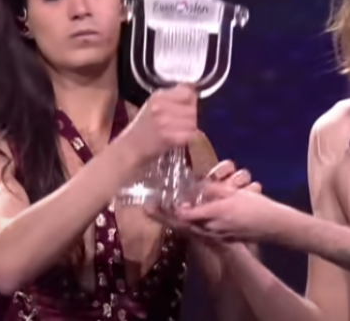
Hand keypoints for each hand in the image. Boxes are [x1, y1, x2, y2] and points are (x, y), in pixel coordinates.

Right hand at [123, 84, 197, 162]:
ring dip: (191, 128)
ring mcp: (165, 122)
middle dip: (192, 116)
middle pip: (192, 109)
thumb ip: (173, 96)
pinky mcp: (169, 137)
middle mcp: (161, 107)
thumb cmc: (143, 126)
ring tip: (180, 130)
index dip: (191, 100)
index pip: (187, 93)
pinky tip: (179, 138)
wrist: (131, 147)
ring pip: (193, 122)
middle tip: (182, 122)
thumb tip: (193, 89)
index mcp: (158, 96)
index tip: (187, 106)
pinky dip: (188, 137)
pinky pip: (190, 135)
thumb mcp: (153, 104)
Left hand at [145, 161, 260, 239]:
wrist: (276, 227)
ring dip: (177, 221)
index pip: (185, 216)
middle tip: (150, 208)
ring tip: (161, 211)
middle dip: (166, 217)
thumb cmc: (257, 207)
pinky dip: (190, 225)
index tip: (153, 204)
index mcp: (214, 215)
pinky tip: (185, 217)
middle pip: (184, 224)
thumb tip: (195, 187)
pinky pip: (201, 232)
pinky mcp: (223, 239)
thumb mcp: (235, 194)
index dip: (168, 211)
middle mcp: (212, 229)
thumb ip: (213, 191)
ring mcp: (218, 236)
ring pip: (192, 229)